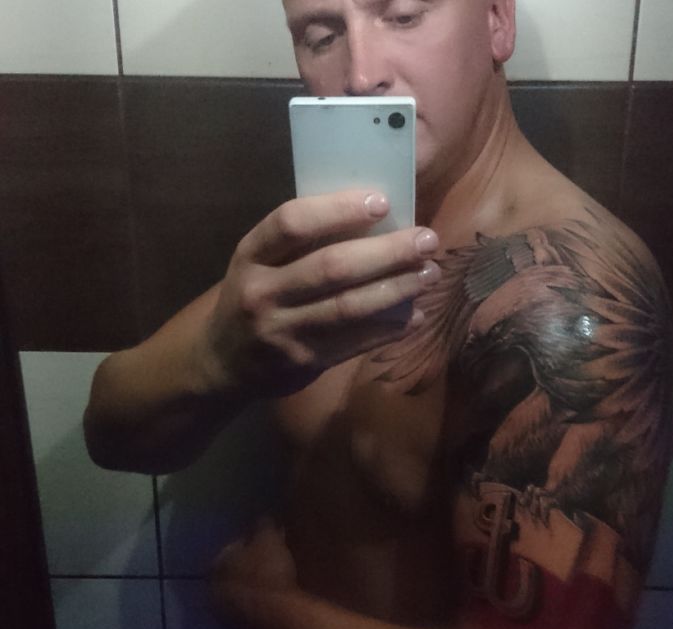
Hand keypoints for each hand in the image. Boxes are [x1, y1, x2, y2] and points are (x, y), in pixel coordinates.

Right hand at [202, 190, 440, 396]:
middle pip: (332, 267)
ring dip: (396, 289)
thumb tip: (375, 219)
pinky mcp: (304, 362)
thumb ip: (301, 244)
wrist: (224, 361)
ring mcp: (283, 331)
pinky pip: (355, 342)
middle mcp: (263, 292)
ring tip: (429, 274)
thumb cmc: (253, 297)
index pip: (292, 223)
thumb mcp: (259, 262)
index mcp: (250, 255)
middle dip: (387, 252)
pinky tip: (415, 316)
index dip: (339, 210)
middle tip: (427, 240)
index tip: (383, 202)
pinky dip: (389, 328)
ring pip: (349, 307)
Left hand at [209, 517, 296, 626]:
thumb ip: (263, 527)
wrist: (276, 620)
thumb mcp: (269, 540)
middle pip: (234, 575)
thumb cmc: (268, 573)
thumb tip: (262, 517)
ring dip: (256, 588)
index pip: (230, 549)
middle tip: (272, 559)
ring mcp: (228, 620)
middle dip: (251, 566)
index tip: (266, 541)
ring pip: (242, 596)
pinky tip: (279, 601)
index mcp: (216, 567)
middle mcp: (214, 593)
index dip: (250, 543)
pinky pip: (253, 614)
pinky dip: (263, 606)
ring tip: (278, 580)